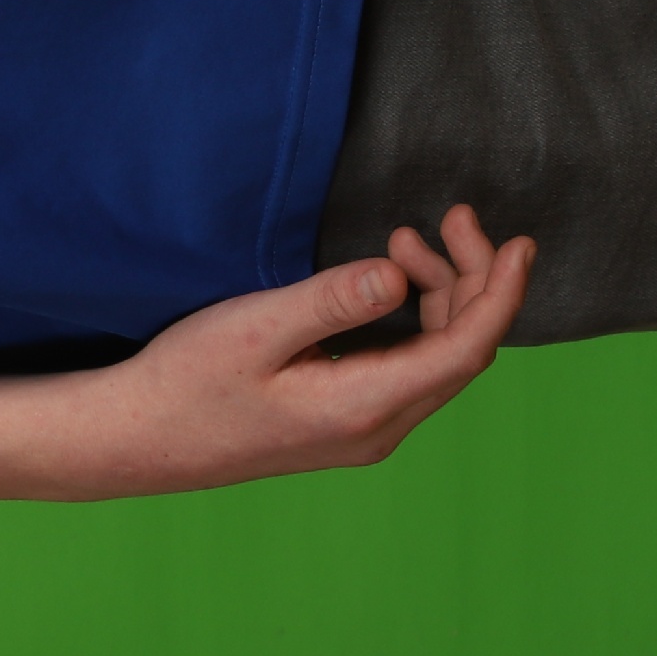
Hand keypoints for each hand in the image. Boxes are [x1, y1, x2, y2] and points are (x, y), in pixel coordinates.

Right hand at [74, 204, 531, 497]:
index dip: (501, 293)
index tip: (519, 243)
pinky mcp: (345, 423)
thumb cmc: (186, 381)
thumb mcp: (253, 329)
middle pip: (460, 352)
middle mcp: (378, 428)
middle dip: (470, 281)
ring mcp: (364, 431)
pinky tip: (387, 288)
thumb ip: (331, 301)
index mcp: (364, 406)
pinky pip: (408, 370)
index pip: (465, 349)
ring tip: (407, 242)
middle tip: (450, 217)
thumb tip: (399, 275)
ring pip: (435, 361)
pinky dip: (413, 322)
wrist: (138, 438)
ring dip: (439, 299)